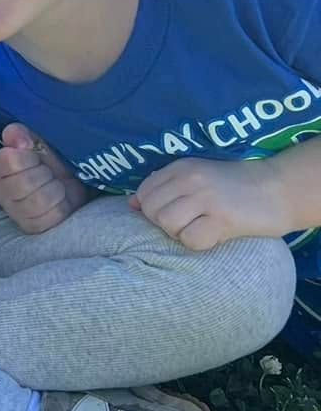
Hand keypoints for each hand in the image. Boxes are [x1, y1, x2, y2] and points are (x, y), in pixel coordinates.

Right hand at [0, 122, 89, 233]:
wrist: (71, 179)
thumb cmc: (49, 158)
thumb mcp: (36, 139)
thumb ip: (21, 133)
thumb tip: (20, 141)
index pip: (8, 161)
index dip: (28, 157)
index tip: (36, 156)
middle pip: (24, 183)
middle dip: (45, 174)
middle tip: (49, 172)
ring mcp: (14, 212)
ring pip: (38, 201)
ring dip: (55, 190)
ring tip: (56, 185)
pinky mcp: (32, 226)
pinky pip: (49, 217)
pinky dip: (61, 206)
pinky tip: (60, 200)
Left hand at [129, 156, 288, 250]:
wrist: (279, 188)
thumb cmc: (234, 186)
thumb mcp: (197, 177)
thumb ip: (165, 187)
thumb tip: (130, 204)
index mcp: (182, 167)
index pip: (144, 191)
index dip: (151, 209)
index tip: (173, 213)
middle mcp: (191, 179)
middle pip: (152, 210)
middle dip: (164, 224)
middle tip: (189, 223)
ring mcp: (207, 197)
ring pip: (167, 224)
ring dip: (180, 234)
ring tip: (201, 228)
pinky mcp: (223, 218)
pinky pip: (191, 240)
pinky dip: (199, 243)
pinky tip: (214, 235)